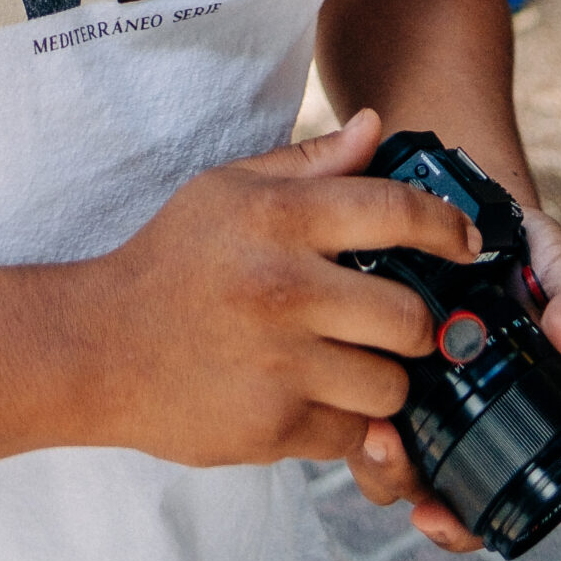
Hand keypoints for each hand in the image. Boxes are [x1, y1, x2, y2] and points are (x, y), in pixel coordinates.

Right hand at [87, 108, 480, 468]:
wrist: (96, 347)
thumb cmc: (170, 261)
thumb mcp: (227, 190)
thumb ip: (309, 163)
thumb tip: (376, 125)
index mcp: (276, 219)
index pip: (395, 211)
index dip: (447, 228)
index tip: (464, 246)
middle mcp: (284, 289)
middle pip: (412, 318)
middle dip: (412, 324)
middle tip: (393, 321)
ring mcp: (280, 365)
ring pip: (392, 386)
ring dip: (380, 379)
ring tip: (348, 362)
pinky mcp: (273, 429)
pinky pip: (353, 435)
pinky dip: (343, 422)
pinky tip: (310, 396)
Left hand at [346, 202, 560, 551]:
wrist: (456, 188)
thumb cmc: (510, 239)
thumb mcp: (550, 261)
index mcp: (486, 402)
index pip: (469, 493)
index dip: (454, 523)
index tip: (431, 515)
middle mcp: (436, 402)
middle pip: (410, 478)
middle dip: (395, 480)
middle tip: (386, 450)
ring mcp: (392, 375)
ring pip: (369, 443)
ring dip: (368, 450)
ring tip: (371, 429)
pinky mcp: (351, 341)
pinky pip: (336, 387)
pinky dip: (337, 395)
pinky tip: (340, 379)